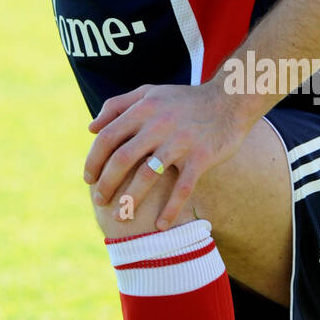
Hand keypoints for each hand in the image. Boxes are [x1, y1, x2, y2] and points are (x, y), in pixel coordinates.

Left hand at [84, 80, 252, 229]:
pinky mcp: (201, 157)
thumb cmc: (185, 100)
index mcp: (143, 109)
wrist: (230, 101)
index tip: (88, 179)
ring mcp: (181, 142)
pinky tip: (161, 226)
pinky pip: (182, 188)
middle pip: (122, 158)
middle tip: (99, 201)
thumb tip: (91, 128)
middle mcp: (159, 124)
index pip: (107, 137)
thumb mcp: (150, 92)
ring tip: (122, 217)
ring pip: (148, 176)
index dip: (93, 161)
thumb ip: (118, 105)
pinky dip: (170, 209)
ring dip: (131, 200)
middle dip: (106, 184)